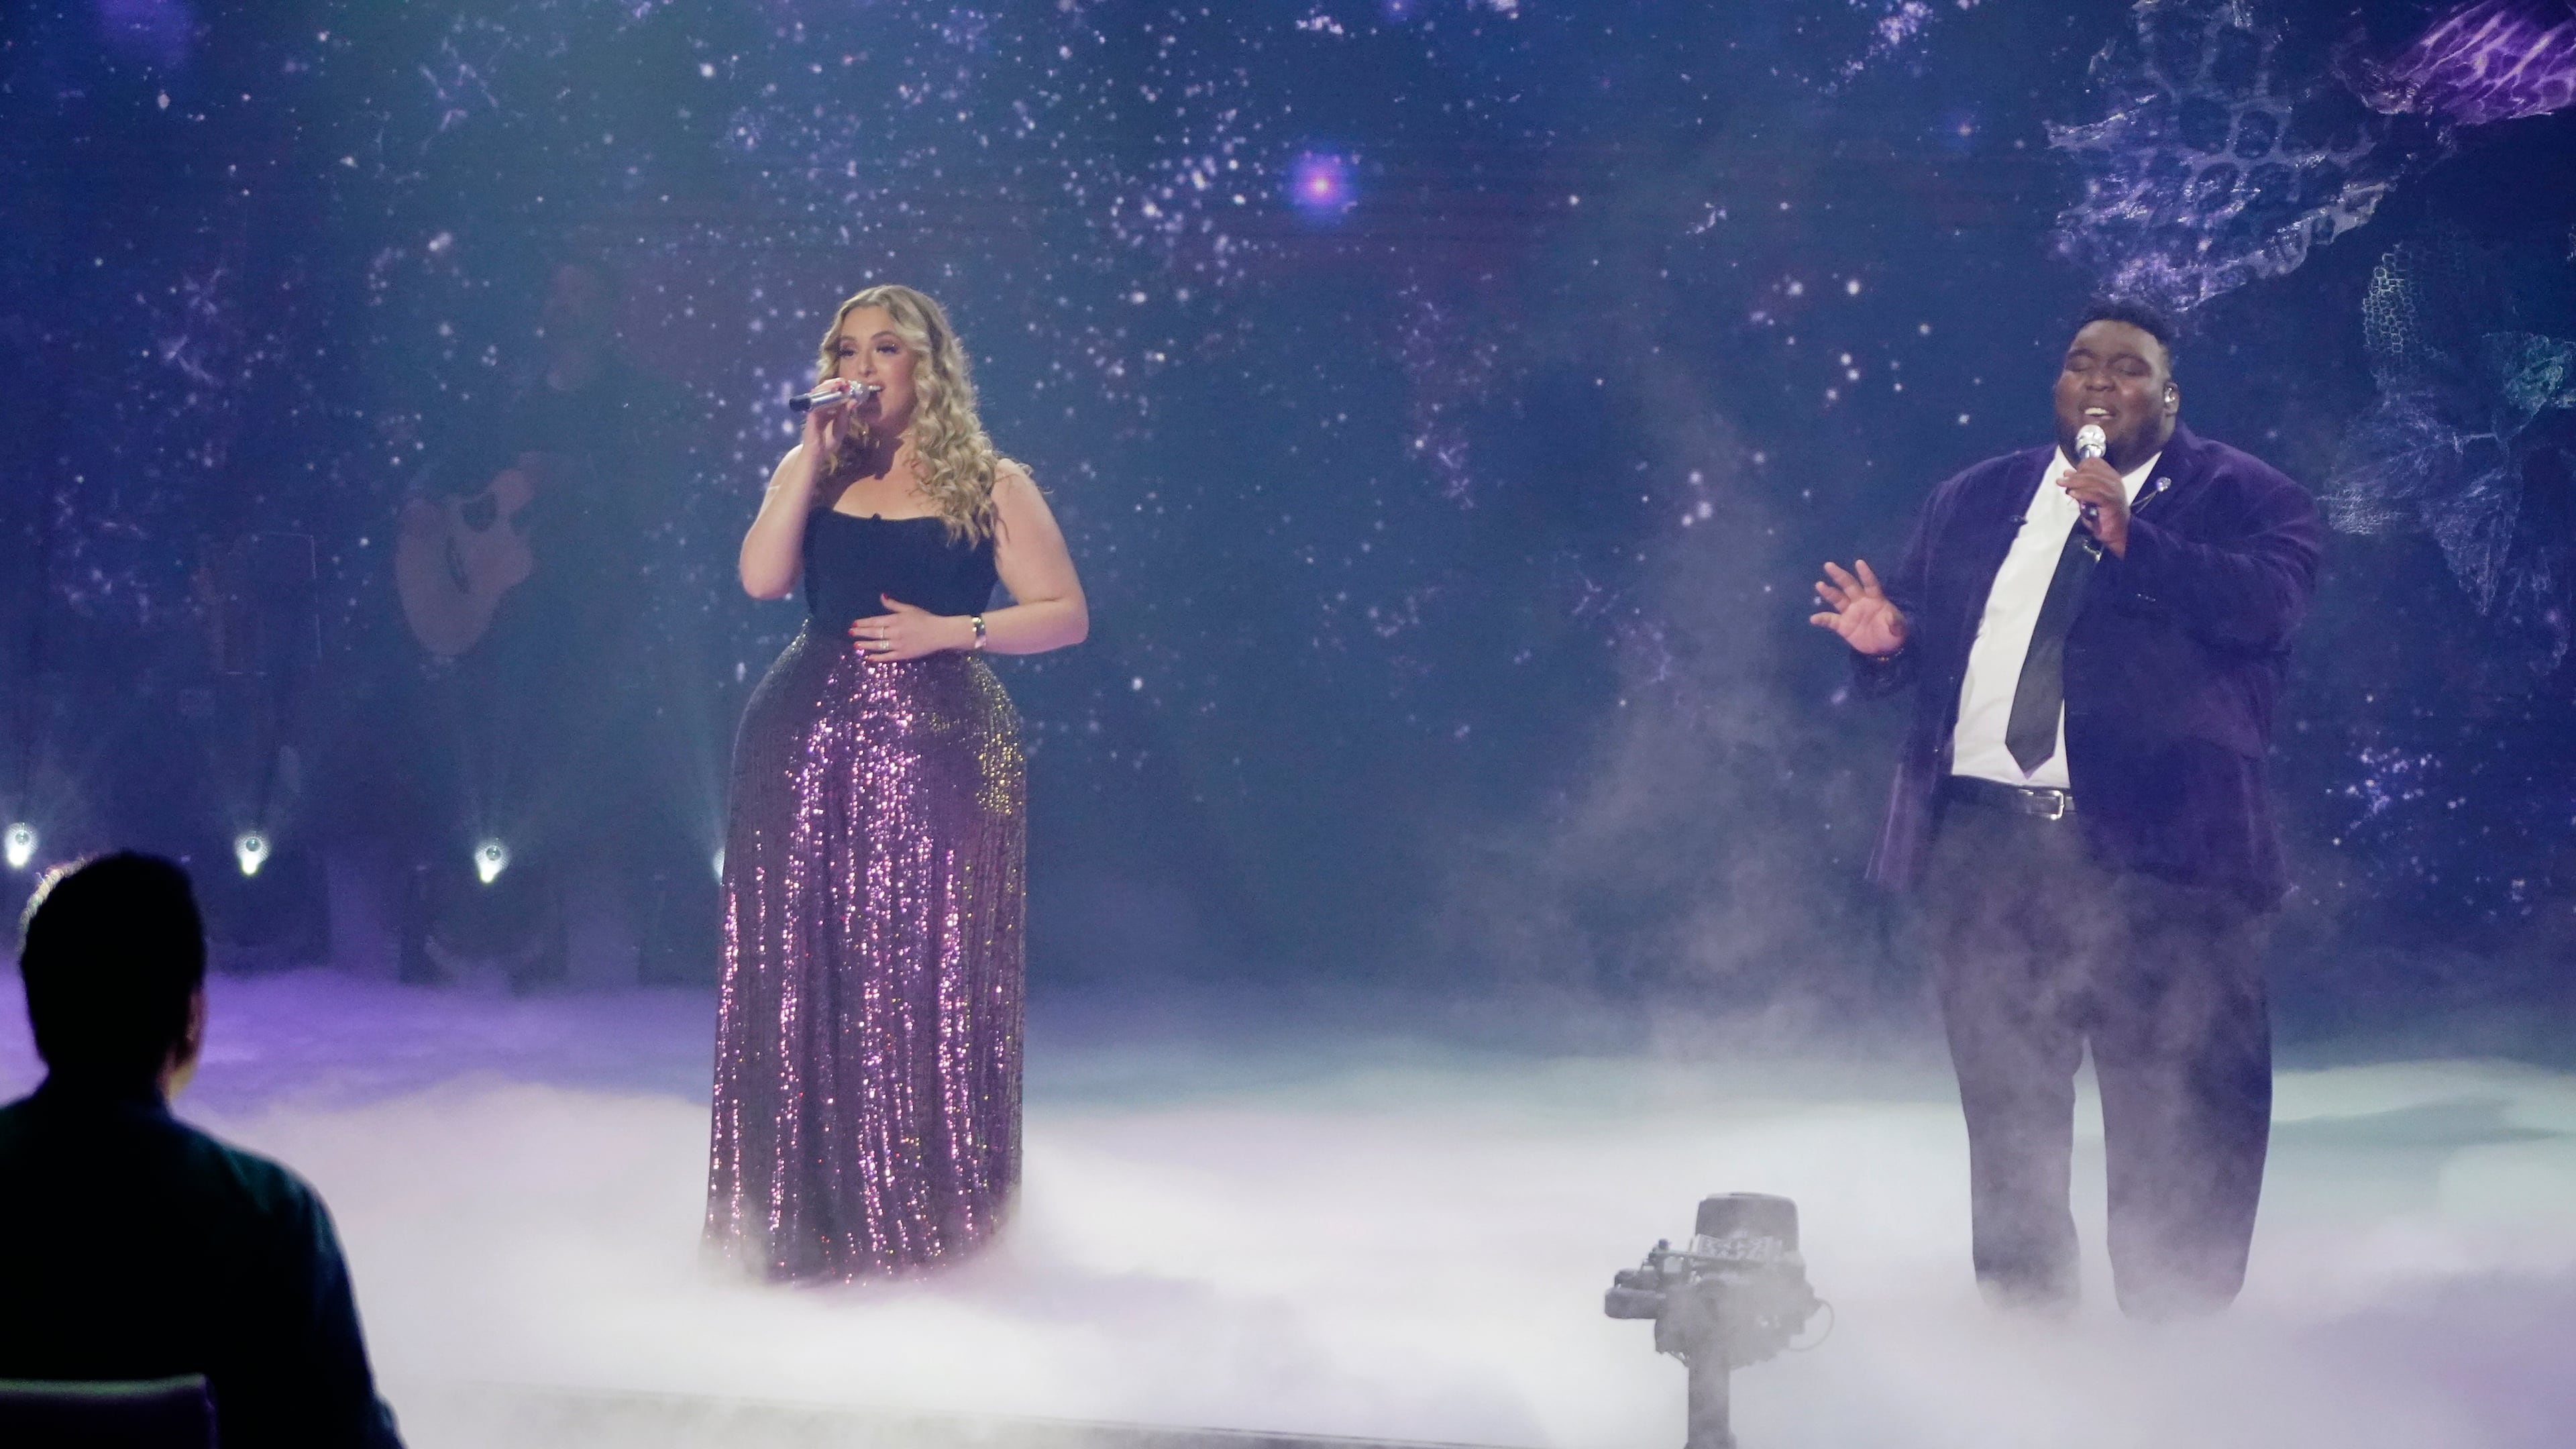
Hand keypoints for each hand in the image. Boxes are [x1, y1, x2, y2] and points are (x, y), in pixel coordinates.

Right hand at [798, 380, 866, 459]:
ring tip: (838, 383)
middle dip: (835, 383)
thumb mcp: (842, 428)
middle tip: (844, 382)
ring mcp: (815, 409)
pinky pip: (814, 401)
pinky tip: (829, 392)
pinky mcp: (810, 413)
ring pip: (819, 392)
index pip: (835, 394)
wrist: (818, 453)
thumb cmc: (829, 441)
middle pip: (826, 390)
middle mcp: (822, 407)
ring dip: (828, 386)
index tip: (850, 385)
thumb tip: (853, 402)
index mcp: (831, 410)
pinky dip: (821, 395)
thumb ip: (846, 415)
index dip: (842, 388)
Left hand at [848, 595, 967, 660]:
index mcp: (895, 620)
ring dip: (866, 645)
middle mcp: (894, 632)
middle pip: (874, 633)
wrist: (939, 633)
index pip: (875, 621)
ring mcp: (898, 645)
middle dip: (861, 633)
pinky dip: (877, 658)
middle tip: (850, 633)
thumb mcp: (909, 609)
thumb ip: (893, 605)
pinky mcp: (903, 655)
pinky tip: (869, 658)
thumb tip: (881, 597)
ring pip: (878, 645)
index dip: (863, 623)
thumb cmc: (925, 619)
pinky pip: (887, 657)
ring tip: (856, 645)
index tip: (854, 623)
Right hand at [1810, 559, 1907, 655]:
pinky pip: (1830, 620)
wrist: (1883, 649)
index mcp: (1875, 599)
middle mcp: (1860, 602)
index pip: (1870, 584)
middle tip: (1828, 565)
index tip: (1858, 562)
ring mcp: (1850, 613)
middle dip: (1839, 575)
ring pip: (1837, 599)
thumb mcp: (1898, 629)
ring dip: (1828, 592)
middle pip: (1849, 586)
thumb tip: (1891, 617)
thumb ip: (1895, 623)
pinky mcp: (1843, 625)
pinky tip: (1814, 619)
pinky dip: (1822, 619)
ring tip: (1819, 584)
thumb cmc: (1893, 634)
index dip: (1865, 574)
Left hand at [2061, 458, 2129, 556]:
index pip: (2095, 462)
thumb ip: (2080, 486)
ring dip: (2075, 483)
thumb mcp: (2088, 497)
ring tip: (2064, 486)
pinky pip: (2095, 493)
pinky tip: (2072, 494)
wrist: (2116, 532)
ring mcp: (2114, 490)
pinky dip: (2082, 493)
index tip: (2069, 474)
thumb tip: (2067, 473)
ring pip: (2092, 481)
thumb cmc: (2102, 515)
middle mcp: (2114, 481)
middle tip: (2061, 481)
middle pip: (2092, 471)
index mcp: (2110, 476)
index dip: (2081, 466)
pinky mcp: (2112, 501)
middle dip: (2073, 476)